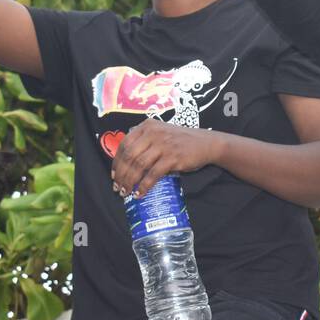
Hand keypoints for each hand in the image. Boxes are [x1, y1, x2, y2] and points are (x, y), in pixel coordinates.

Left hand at [110, 120, 224, 197]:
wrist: (206, 143)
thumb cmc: (181, 141)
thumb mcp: (161, 133)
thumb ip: (145, 141)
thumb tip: (125, 163)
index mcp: (147, 126)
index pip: (125, 144)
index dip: (116, 161)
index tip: (114, 175)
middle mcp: (153, 133)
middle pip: (129, 156)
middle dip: (121, 174)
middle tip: (118, 187)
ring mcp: (163, 145)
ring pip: (139, 165)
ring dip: (130, 182)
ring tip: (126, 192)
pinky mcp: (172, 157)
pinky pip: (153, 174)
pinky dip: (144, 186)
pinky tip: (140, 193)